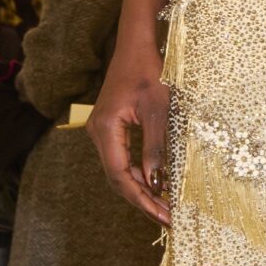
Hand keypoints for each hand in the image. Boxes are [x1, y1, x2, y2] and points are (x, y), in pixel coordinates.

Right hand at [89, 35, 170, 224]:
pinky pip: (121, 160)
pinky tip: (156, 185)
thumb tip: (157, 184)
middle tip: (168, 219)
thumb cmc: (150, 72)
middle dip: (142, 201)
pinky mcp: (111, 129)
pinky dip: (138, 176)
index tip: (164, 216)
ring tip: (165, 208)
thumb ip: (156, 148)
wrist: (136, 45)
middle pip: (117, 179)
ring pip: (118, 172)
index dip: (142, 200)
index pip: (120, 176)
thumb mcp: (160, 111)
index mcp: (106, 130)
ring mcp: (102, 132)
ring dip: (141, 191)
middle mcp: (98, 134)